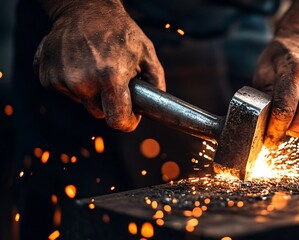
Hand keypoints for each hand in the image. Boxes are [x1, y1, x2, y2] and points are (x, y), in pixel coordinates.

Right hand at [34, 0, 164, 131]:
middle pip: (99, 112)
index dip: (127, 121)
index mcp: (110, 77)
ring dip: (89, 90)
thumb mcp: (147, 53)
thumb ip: (156, 82)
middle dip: (108, 101)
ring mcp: (61, 79)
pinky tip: (78, 63)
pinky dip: (72, 82)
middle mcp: (82, 81)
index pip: (117, 120)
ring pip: (81, 101)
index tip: (130, 115)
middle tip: (113, 79)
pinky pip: (65, 91)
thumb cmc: (119, 30)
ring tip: (95, 65)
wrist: (84, 8)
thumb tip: (156, 106)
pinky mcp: (46, 75)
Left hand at [254, 28, 298, 146]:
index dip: (274, 130)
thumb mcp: (264, 68)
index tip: (268, 139)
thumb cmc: (284, 57)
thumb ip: (263, 96)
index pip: (284, 110)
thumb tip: (262, 122)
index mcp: (296, 68)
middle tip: (280, 123)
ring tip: (298, 102)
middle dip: (288, 129)